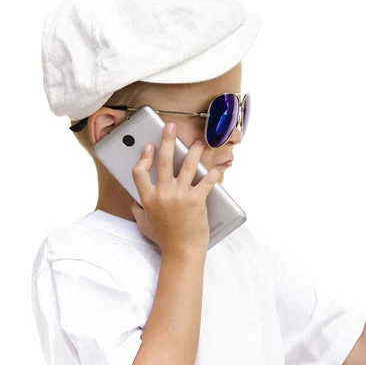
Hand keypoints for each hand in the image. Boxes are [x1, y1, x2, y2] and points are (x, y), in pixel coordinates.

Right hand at [130, 123, 220, 255]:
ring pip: (187, 166)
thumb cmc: (164, 240)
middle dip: (167, 140)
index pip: (139, 172)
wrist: (182, 252)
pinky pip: (206, 181)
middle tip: (170, 127)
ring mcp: (180, 196)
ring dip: (194, 152)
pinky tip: (217, 168)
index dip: (143, 157)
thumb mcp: (144, 225)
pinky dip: (213, 174)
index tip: (148, 147)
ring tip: (198, 143)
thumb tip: (134, 202)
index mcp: (148, 199)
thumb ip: (138, 211)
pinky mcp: (196, 200)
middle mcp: (163, 194)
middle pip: (164, 161)